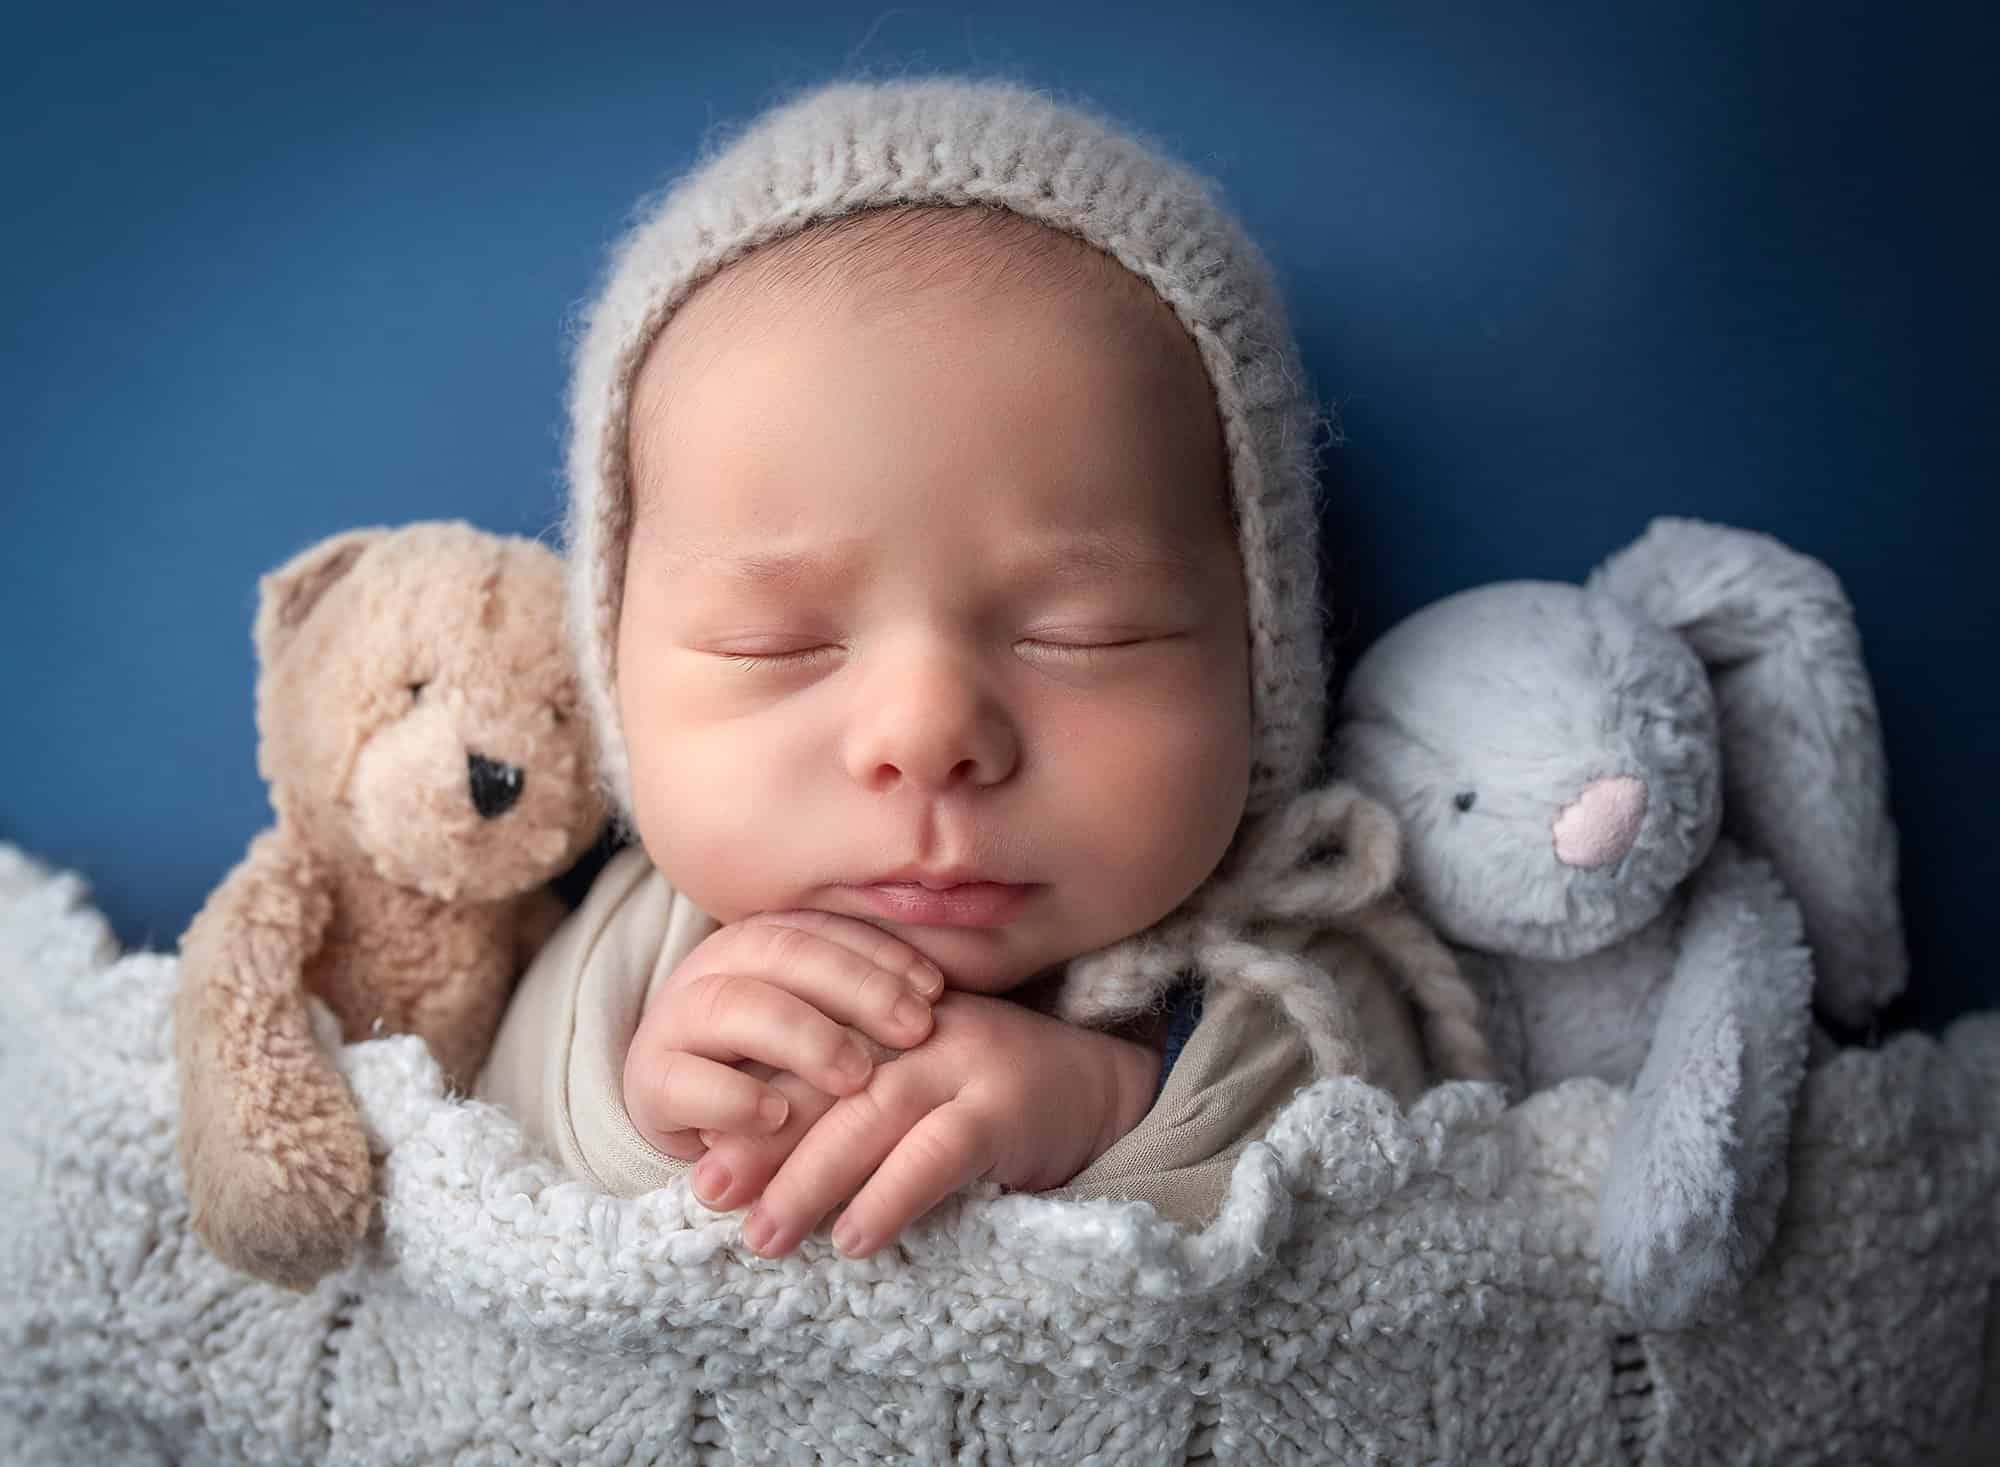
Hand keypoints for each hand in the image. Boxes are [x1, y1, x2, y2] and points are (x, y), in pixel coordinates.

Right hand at [622, 910, 944, 1160]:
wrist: (697, 1128)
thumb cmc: (782, 1075)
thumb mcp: (829, 1032)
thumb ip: (868, 1008)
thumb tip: (945, 996)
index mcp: (757, 942)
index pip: (825, 930)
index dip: (883, 955)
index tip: (938, 991)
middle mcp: (711, 969)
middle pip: (783, 954)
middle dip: (857, 989)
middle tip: (915, 1031)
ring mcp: (673, 1023)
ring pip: (733, 1006)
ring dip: (803, 1037)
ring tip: (856, 1077)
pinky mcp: (648, 1084)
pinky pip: (684, 1081)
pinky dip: (733, 1098)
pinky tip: (778, 1116)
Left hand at [692, 990, 1162, 1258]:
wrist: (1100, 1087)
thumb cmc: (987, 1097)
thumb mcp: (912, 1084)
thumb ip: (849, 1104)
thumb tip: (746, 1164)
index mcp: (885, 1016)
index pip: (806, 1058)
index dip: (750, 1106)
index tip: (698, 1155)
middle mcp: (918, 1028)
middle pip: (826, 1085)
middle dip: (763, 1141)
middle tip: (709, 1193)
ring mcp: (964, 1062)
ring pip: (873, 1116)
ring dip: (812, 1179)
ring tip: (765, 1235)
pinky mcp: (1006, 1108)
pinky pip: (940, 1152)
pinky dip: (893, 1195)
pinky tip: (856, 1238)